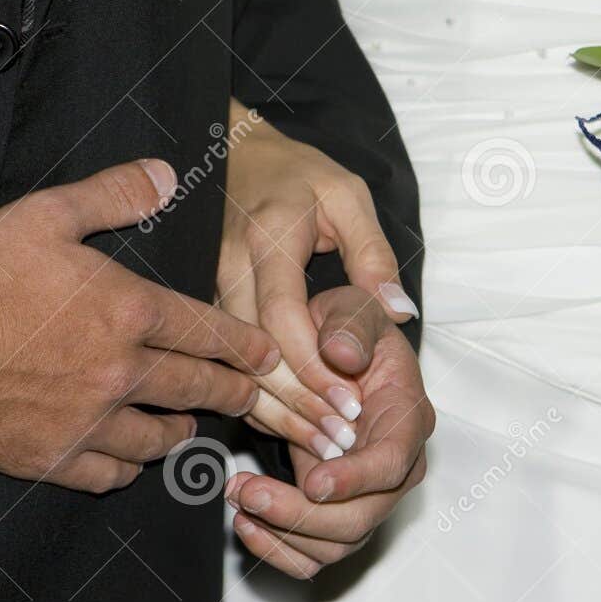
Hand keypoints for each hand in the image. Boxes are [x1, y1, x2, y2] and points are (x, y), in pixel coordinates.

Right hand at [0, 160, 280, 492]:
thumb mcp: (45, 214)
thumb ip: (113, 194)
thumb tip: (166, 174)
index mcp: (128, 311)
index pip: (209, 332)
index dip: (244, 345)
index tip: (265, 355)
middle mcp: (121, 372)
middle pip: (199, 389)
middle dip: (233, 392)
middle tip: (249, 395)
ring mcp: (89, 421)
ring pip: (160, 439)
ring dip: (183, 432)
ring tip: (190, 426)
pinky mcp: (54, 456)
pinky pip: (111, 474)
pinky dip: (129, 468)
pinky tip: (132, 459)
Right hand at [216, 100, 417, 459]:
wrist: (235, 155)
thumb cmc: (297, 175)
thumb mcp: (347, 197)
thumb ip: (373, 254)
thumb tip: (398, 311)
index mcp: (266, 239)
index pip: (282, 316)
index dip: (314, 366)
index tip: (349, 402)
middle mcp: (227, 268)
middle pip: (253, 352)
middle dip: (298, 404)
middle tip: (340, 441)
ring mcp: (207, 291)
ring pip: (233, 367)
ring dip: (276, 412)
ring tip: (321, 446)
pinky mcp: (203, 309)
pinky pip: (225, 363)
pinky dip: (255, 400)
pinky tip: (289, 427)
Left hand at [224, 286, 432, 577]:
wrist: (336, 355)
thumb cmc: (348, 331)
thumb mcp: (352, 307)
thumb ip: (351, 324)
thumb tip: (344, 356)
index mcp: (407, 417)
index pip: (394, 463)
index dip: (355, 479)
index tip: (312, 482)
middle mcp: (395, 467)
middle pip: (362, 518)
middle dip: (303, 515)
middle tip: (248, 492)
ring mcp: (367, 495)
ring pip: (336, 544)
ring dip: (283, 533)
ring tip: (239, 498)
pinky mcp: (337, 512)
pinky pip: (314, 554)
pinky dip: (279, 550)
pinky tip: (246, 522)